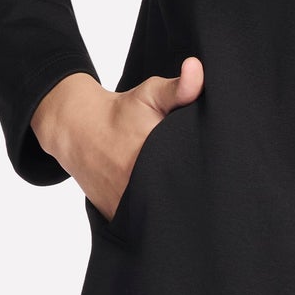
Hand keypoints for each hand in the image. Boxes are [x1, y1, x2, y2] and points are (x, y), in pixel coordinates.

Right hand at [33, 56, 205, 219]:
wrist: (78, 129)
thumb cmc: (121, 111)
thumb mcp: (150, 93)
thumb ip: (179, 87)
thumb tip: (198, 69)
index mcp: (148, 155)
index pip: (190, 175)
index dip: (205, 173)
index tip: (216, 169)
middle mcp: (134, 186)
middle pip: (178, 199)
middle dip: (193, 192)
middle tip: (204, 183)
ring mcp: (124, 206)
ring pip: (161, 216)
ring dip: (174, 208)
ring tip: (187, 194)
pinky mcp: (116, 219)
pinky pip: (144, 224)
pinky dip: (155, 219)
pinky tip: (167, 205)